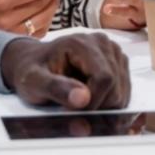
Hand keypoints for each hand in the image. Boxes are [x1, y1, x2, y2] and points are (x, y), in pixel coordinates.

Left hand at [0, 32, 130, 109]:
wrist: (32, 62)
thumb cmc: (31, 71)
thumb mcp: (33, 81)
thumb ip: (56, 89)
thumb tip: (83, 99)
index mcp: (82, 43)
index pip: (105, 78)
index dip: (93, 103)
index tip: (73, 112)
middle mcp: (102, 42)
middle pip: (116, 87)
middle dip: (97, 106)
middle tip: (72, 108)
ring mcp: (113, 51)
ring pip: (122, 92)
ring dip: (103, 105)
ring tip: (78, 100)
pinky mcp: (118, 62)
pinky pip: (124, 91)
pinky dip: (108, 102)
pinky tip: (89, 97)